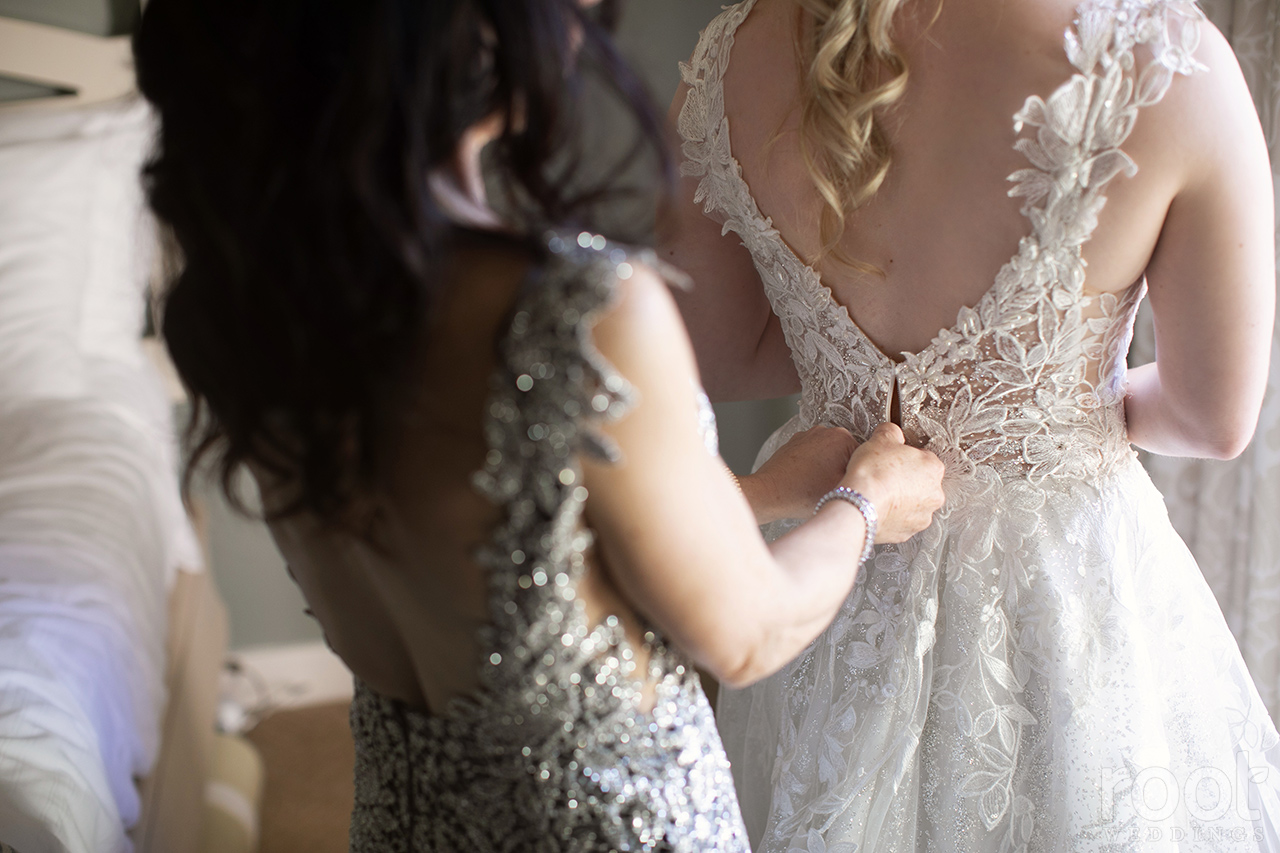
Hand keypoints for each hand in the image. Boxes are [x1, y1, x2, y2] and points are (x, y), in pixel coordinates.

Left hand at [741, 425, 856, 522]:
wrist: (768, 493)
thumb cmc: (803, 494)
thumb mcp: (843, 489)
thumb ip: (863, 479)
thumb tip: (872, 477)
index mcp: (842, 438)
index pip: (864, 458)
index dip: (859, 476)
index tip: (851, 488)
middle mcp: (825, 430)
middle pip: (847, 454)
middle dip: (844, 470)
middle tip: (835, 489)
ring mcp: (808, 435)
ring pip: (830, 455)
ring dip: (828, 468)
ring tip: (819, 486)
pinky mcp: (795, 442)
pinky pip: (814, 455)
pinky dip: (813, 466)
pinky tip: (808, 481)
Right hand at [840, 423, 945, 542]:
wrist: (859, 504)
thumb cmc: (873, 472)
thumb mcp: (881, 437)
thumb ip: (891, 432)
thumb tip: (891, 432)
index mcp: (933, 468)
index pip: (925, 458)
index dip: (905, 457)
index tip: (892, 459)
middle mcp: (934, 494)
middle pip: (921, 483)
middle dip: (905, 480)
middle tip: (885, 476)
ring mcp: (921, 516)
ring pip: (913, 504)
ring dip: (900, 500)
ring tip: (880, 493)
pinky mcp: (906, 533)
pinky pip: (900, 521)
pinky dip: (891, 516)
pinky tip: (877, 507)